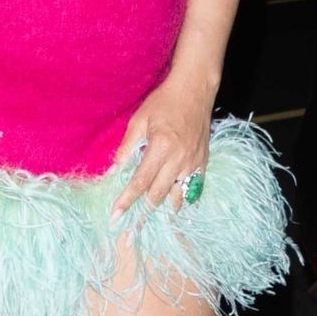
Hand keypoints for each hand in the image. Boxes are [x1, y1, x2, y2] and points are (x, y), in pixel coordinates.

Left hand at [109, 73, 212, 219]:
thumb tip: (113, 171)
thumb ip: (126, 148)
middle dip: (142, 212)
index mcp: (160, 147)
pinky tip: (173, 205)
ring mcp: (193, 163)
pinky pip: (193, 189)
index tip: (115, 215)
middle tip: (130, 225)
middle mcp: (179, 159)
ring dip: (163, 209)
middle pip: (158, 195)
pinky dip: (182, 199)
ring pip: (178, 196)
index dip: (126, 200)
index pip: (140, 182)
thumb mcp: (139, 120)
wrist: (195, 90)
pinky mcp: (203, 162)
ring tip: (151, 219)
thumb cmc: (164, 102)